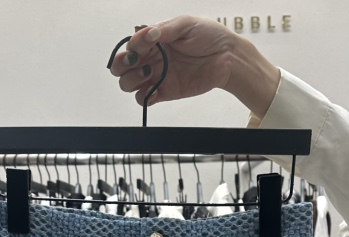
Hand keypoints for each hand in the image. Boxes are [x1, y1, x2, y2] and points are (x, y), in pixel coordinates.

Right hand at [109, 16, 279, 118]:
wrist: (227, 57)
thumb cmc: (209, 36)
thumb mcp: (185, 24)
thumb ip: (164, 30)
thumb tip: (147, 35)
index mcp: (153, 40)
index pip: (130, 45)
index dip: (133, 45)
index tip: (148, 42)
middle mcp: (151, 58)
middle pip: (122, 67)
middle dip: (121, 65)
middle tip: (135, 62)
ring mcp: (156, 76)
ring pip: (129, 84)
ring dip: (132, 80)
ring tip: (149, 72)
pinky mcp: (165, 92)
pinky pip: (145, 99)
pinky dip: (143, 97)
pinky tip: (152, 91)